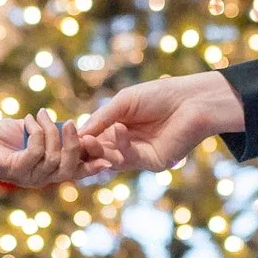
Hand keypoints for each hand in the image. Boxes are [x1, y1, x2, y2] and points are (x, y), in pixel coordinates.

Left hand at [0, 109, 100, 189]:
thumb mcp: (32, 133)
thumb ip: (51, 133)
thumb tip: (69, 126)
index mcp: (47, 170)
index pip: (76, 172)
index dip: (92, 166)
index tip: (107, 157)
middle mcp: (40, 177)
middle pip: (70, 167)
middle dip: (74, 143)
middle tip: (68, 121)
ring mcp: (28, 176)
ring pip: (55, 157)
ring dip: (50, 130)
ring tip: (40, 115)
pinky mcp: (16, 169)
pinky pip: (37, 150)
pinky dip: (36, 131)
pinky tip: (28, 121)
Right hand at [81, 71, 243, 173]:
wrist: (192, 100)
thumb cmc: (159, 95)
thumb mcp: (123, 102)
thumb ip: (101, 118)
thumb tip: (77, 134)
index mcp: (118, 128)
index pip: (93, 139)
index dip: (80, 140)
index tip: (65, 137)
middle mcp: (127, 145)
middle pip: (99, 154)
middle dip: (86, 149)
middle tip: (75, 143)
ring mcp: (139, 155)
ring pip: (111, 160)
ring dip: (100, 150)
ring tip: (91, 139)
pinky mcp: (153, 162)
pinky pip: (130, 158)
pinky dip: (121, 145)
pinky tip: (119, 129)